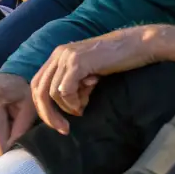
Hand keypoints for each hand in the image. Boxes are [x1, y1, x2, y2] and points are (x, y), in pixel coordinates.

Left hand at [30, 29, 156, 134]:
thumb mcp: (89, 73)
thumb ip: (74, 86)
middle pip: (38, 90)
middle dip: (47, 114)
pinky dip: (72, 102)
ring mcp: (66, 57)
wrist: (136, 45)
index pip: (38, 84)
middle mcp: (58, 54)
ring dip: (66, 108)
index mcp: (58, 55)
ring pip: (52, 93)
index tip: (57, 123)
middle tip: (62, 129)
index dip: (43, 106)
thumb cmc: (116, 61)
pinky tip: (85, 103)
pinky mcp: (77, 62)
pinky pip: (65, 90)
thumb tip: (67, 108)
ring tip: (82, 109)